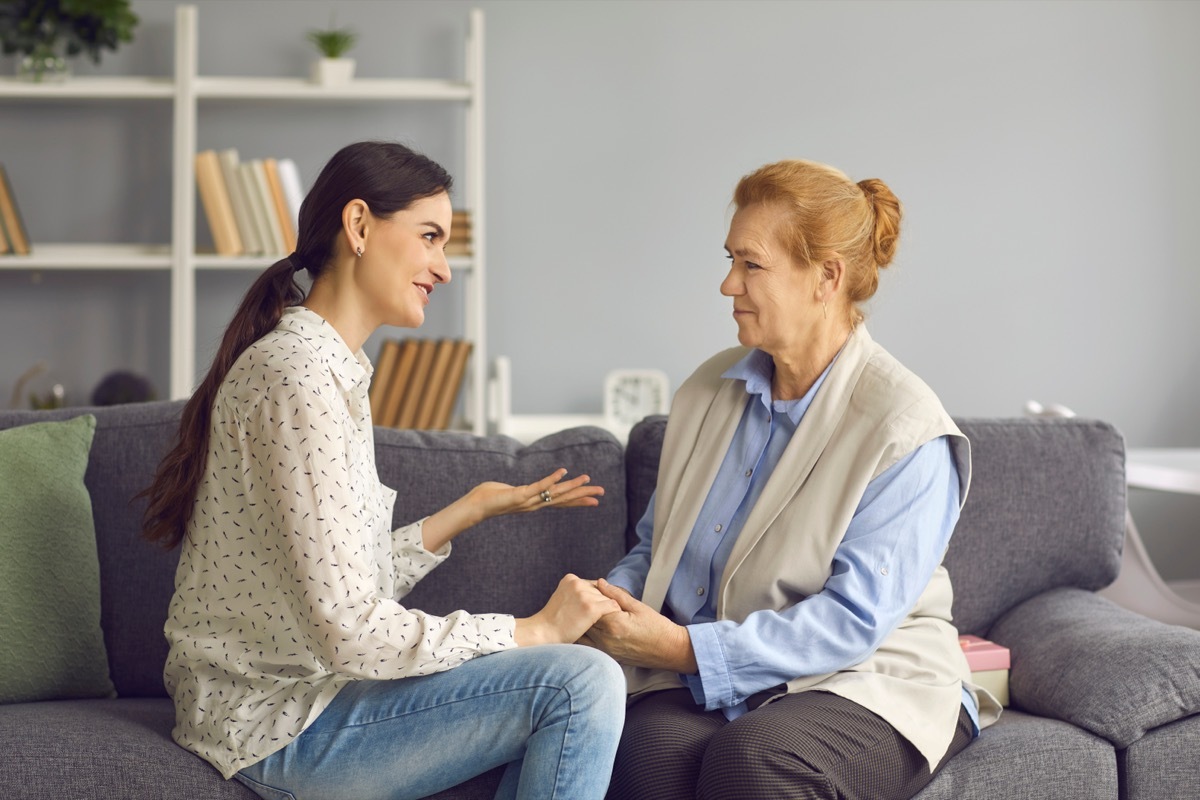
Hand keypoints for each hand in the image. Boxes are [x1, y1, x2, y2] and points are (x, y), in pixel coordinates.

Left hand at [421, 468, 603, 551]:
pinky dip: (552, 479)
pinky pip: (539, 485)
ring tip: (588, 480)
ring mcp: (529, 500)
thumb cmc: (487, 497)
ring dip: (573, 486)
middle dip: (583, 495)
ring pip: (556, 493)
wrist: (473, 506)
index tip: (594, 500)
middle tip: (602, 493)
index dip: (578, 500)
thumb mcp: (509, 491)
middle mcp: (535, 503)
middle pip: (564, 499)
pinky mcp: (520, 495)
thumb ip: (518, 490)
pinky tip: (563, 471)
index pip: (561, 501)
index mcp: (534, 502)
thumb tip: (517, 489)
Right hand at [515, 574, 620, 645]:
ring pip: (607, 599)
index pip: (593, 585)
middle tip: (600, 618)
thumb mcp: (563, 598)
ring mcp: (584, 594)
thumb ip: (576, 592)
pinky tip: (612, 622)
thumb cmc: (554, 621)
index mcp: (570, 579)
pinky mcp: (591, 607)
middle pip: (600, 592)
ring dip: (607, 611)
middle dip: (601, 604)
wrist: (543, 633)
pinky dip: (614, 614)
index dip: (596, 598)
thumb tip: (597, 590)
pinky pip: (612, 606)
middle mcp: (577, 583)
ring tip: (604, 622)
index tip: (594, 610)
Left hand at [581, 579, 697, 673]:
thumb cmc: (657, 627)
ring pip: (583, 634)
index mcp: (614, 624)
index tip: (591, 590)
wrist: (669, 651)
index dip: (589, 596)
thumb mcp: (638, 606)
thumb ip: (616, 595)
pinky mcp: (608, 656)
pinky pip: (589, 644)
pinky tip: (593, 626)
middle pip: (584, 621)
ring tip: (588, 613)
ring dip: (583, 623)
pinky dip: (587, 634)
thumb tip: (600, 583)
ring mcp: (606, 650)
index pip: (590, 606)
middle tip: (587, 600)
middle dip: (583, 609)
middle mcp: (606, 639)